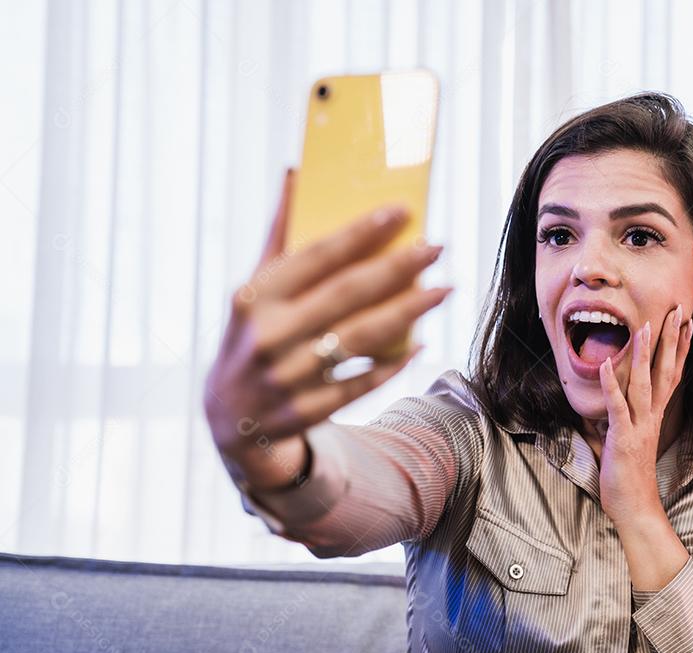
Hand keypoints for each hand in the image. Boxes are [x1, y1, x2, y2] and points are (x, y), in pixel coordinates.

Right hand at [203, 168, 452, 484]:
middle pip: (346, 294)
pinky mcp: (306, 413)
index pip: (315, 256)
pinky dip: (394, 363)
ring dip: (408, 311)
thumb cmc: (252, 335)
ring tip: (444, 290)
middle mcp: (268, 336)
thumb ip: (279, 236)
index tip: (402, 210)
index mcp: (254, 297)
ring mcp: (287, 378)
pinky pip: (361, 383)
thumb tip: (297, 173)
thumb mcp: (254, 290)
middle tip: (436, 247)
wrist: (228, 420)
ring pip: (360, 338)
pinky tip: (421, 341)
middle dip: (397, 267)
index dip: (361, 232)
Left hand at [596, 303, 692, 525]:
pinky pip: (617, 406)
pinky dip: (610, 385)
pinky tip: (604, 364)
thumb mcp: (626, 443)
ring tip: (645, 326)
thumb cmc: (630, 479)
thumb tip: (609, 410)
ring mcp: (639, 426)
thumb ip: (621, 422)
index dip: (680, 348)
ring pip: (644, 383)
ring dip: (643, 354)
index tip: (686, 324)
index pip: (671, 374)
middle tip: (678, 310)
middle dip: (670, 339)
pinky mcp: (623, 437)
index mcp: (655, 416)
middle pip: (665, 371)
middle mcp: (652, 416)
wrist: (636, 508)